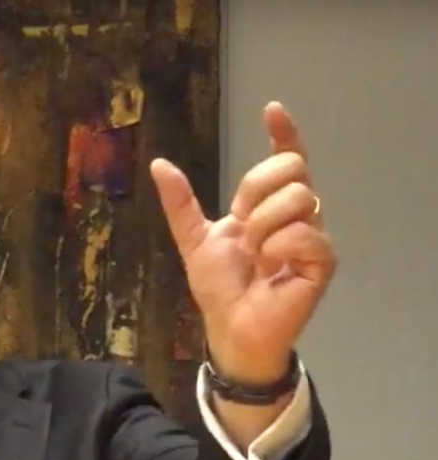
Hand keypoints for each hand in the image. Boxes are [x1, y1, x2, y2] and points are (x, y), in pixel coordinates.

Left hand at [150, 101, 336, 384]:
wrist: (230, 327)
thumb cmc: (220, 287)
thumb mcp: (194, 240)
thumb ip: (180, 204)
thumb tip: (159, 164)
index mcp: (269, 206)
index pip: (286, 160)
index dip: (283, 132)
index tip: (271, 109)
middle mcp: (296, 215)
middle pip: (292, 168)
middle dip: (258, 187)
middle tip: (242, 221)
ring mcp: (313, 236)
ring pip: (298, 197)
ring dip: (263, 227)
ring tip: (256, 257)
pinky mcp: (323, 260)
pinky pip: (303, 233)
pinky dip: (278, 248)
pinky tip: (273, 269)